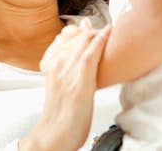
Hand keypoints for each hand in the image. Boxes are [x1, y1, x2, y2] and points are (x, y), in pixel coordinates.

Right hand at [20, 18, 110, 150]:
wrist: (54, 134)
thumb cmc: (61, 111)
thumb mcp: (59, 83)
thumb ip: (67, 65)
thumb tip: (77, 51)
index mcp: (50, 63)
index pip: (67, 34)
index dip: (83, 29)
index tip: (93, 28)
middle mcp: (57, 64)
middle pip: (77, 35)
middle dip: (93, 30)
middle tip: (107, 31)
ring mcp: (67, 72)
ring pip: (84, 41)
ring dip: (99, 33)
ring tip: (111, 32)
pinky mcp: (79, 83)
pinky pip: (89, 55)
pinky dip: (100, 42)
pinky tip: (108, 33)